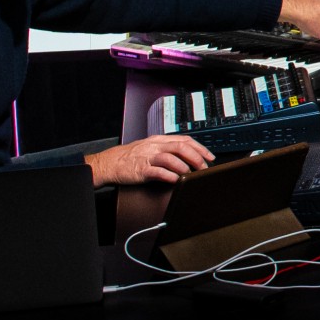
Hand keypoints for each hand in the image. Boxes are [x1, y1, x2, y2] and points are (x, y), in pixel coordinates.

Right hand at [90, 134, 214, 186]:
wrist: (109, 163)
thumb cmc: (130, 157)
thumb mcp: (150, 147)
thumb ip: (167, 150)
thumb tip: (187, 156)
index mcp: (158, 140)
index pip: (184, 140)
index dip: (199, 148)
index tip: (209, 156)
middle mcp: (155, 146)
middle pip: (181, 147)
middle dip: (196, 157)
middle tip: (204, 167)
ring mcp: (148, 157)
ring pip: (171, 158)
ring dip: (184, 166)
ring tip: (190, 174)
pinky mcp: (141, 170)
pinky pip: (158, 172)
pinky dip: (169, 175)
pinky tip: (176, 179)